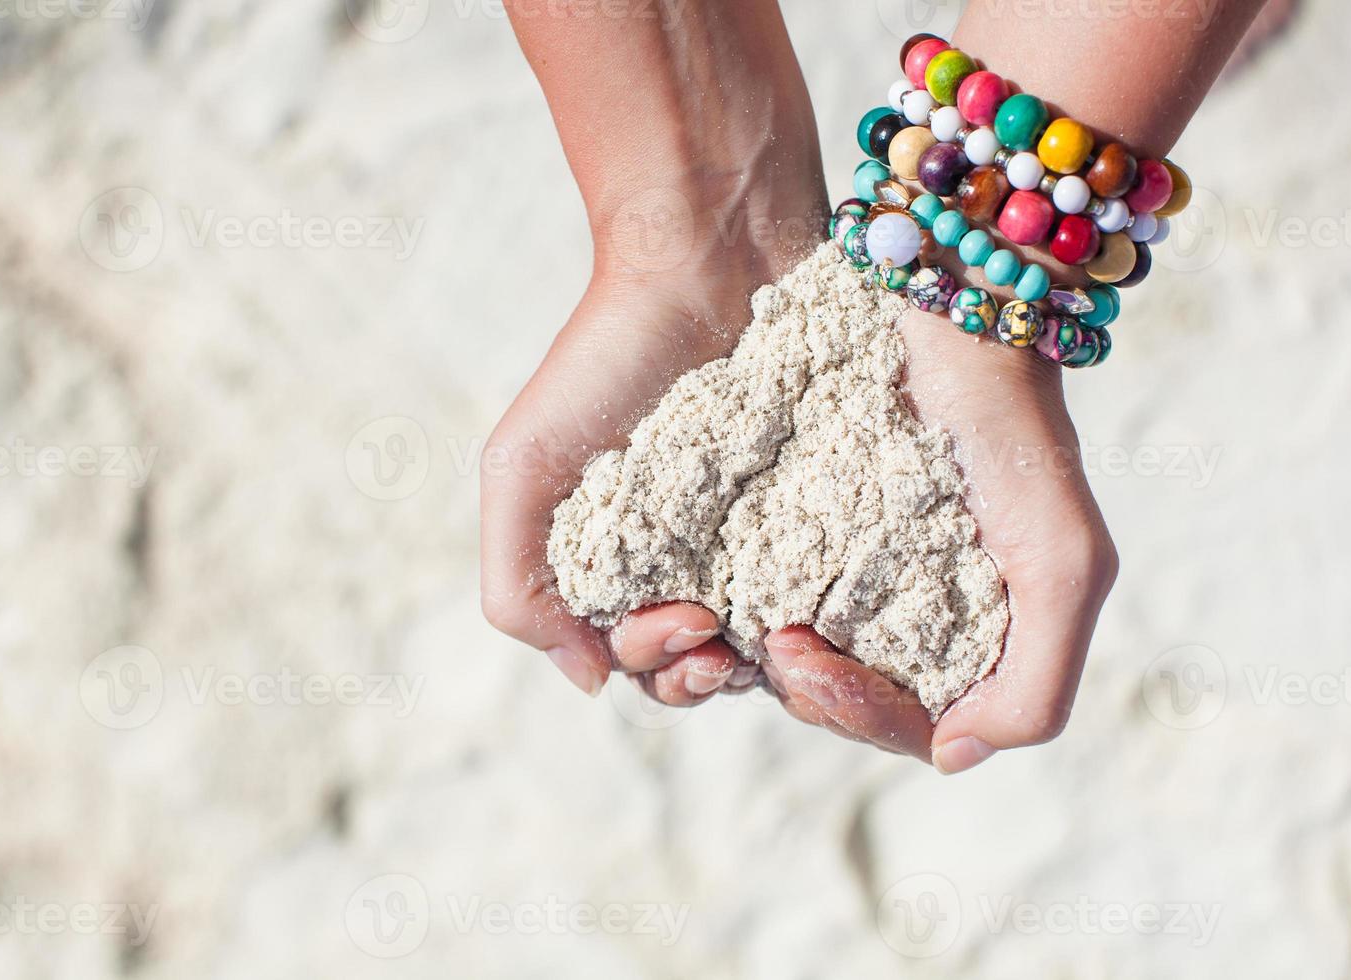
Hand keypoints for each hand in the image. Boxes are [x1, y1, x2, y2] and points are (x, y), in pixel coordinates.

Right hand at [480, 176, 826, 704]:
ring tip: (779, 634)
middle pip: (702, 664)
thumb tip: (587, 680)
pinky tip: (831, 599)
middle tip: (722, 639)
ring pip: (768, 637)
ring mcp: (759, 535)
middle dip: (706, 673)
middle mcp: (688, 560)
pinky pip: (833, 580)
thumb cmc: (602, 363)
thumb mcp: (522, 471)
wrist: (702, 266)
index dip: (655, 663)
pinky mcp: (823, 504)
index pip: (635, 658)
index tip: (685, 624)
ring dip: (768, 654)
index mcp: (618, 562)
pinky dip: (829, 606)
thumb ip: (517, 586)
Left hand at [760, 308, 1117, 771]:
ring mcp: (850, 568)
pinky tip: (705, 595)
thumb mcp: (1064, 562)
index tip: (807, 659)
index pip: (910, 725)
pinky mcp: (797, 522)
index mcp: (971, 635)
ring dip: (756, 661)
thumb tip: (953, 755)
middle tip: (771, 639)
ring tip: (728, 623)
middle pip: (846, 702)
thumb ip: (1038, 681)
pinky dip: (730, 610)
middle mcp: (909, 612)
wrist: (950, 307)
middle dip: (804, 689)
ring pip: (795, 660)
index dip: (859, 714)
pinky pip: (756, 592)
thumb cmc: (1014, 434)